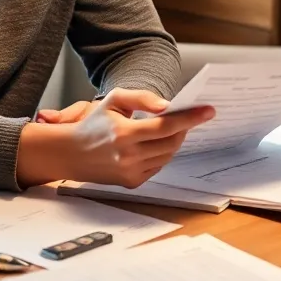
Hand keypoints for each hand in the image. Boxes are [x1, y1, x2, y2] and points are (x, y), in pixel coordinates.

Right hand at [17, 88, 213, 188]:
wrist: (72, 153)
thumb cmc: (95, 123)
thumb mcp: (115, 100)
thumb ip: (142, 98)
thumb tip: (167, 106)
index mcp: (125, 133)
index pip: (167, 125)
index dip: (191, 118)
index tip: (209, 111)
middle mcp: (129, 156)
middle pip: (172, 142)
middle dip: (184, 128)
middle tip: (186, 118)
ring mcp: (131, 172)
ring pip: (168, 155)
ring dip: (174, 141)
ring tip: (167, 129)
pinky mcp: (132, 182)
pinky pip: (158, 166)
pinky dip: (161, 153)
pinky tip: (152, 144)